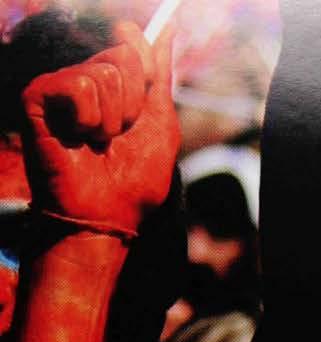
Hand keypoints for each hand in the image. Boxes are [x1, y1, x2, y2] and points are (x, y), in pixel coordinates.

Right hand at [21, 24, 177, 238]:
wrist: (106, 216)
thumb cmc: (133, 180)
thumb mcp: (160, 124)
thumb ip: (160, 76)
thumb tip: (165, 29)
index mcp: (114, 85)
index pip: (132, 46)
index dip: (146, 71)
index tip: (140, 105)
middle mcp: (86, 81)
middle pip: (123, 58)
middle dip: (131, 104)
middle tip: (116, 135)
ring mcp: (60, 87)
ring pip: (103, 74)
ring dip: (110, 118)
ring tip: (96, 142)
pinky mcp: (37, 97)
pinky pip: (77, 86)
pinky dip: (87, 117)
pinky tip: (76, 136)